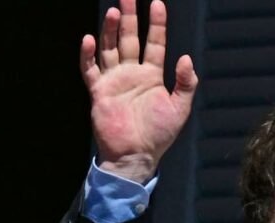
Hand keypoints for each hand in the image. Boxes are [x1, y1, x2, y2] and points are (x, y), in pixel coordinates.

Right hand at [80, 0, 197, 182]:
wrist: (136, 156)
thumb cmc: (158, 135)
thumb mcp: (179, 109)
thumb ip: (185, 83)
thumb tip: (186, 58)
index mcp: (152, 76)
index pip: (155, 43)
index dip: (156, 24)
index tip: (157, 4)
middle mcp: (132, 74)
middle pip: (130, 39)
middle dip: (129, 18)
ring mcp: (114, 81)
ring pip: (110, 49)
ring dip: (111, 31)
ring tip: (114, 12)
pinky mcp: (99, 92)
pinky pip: (91, 69)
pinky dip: (88, 55)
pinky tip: (89, 39)